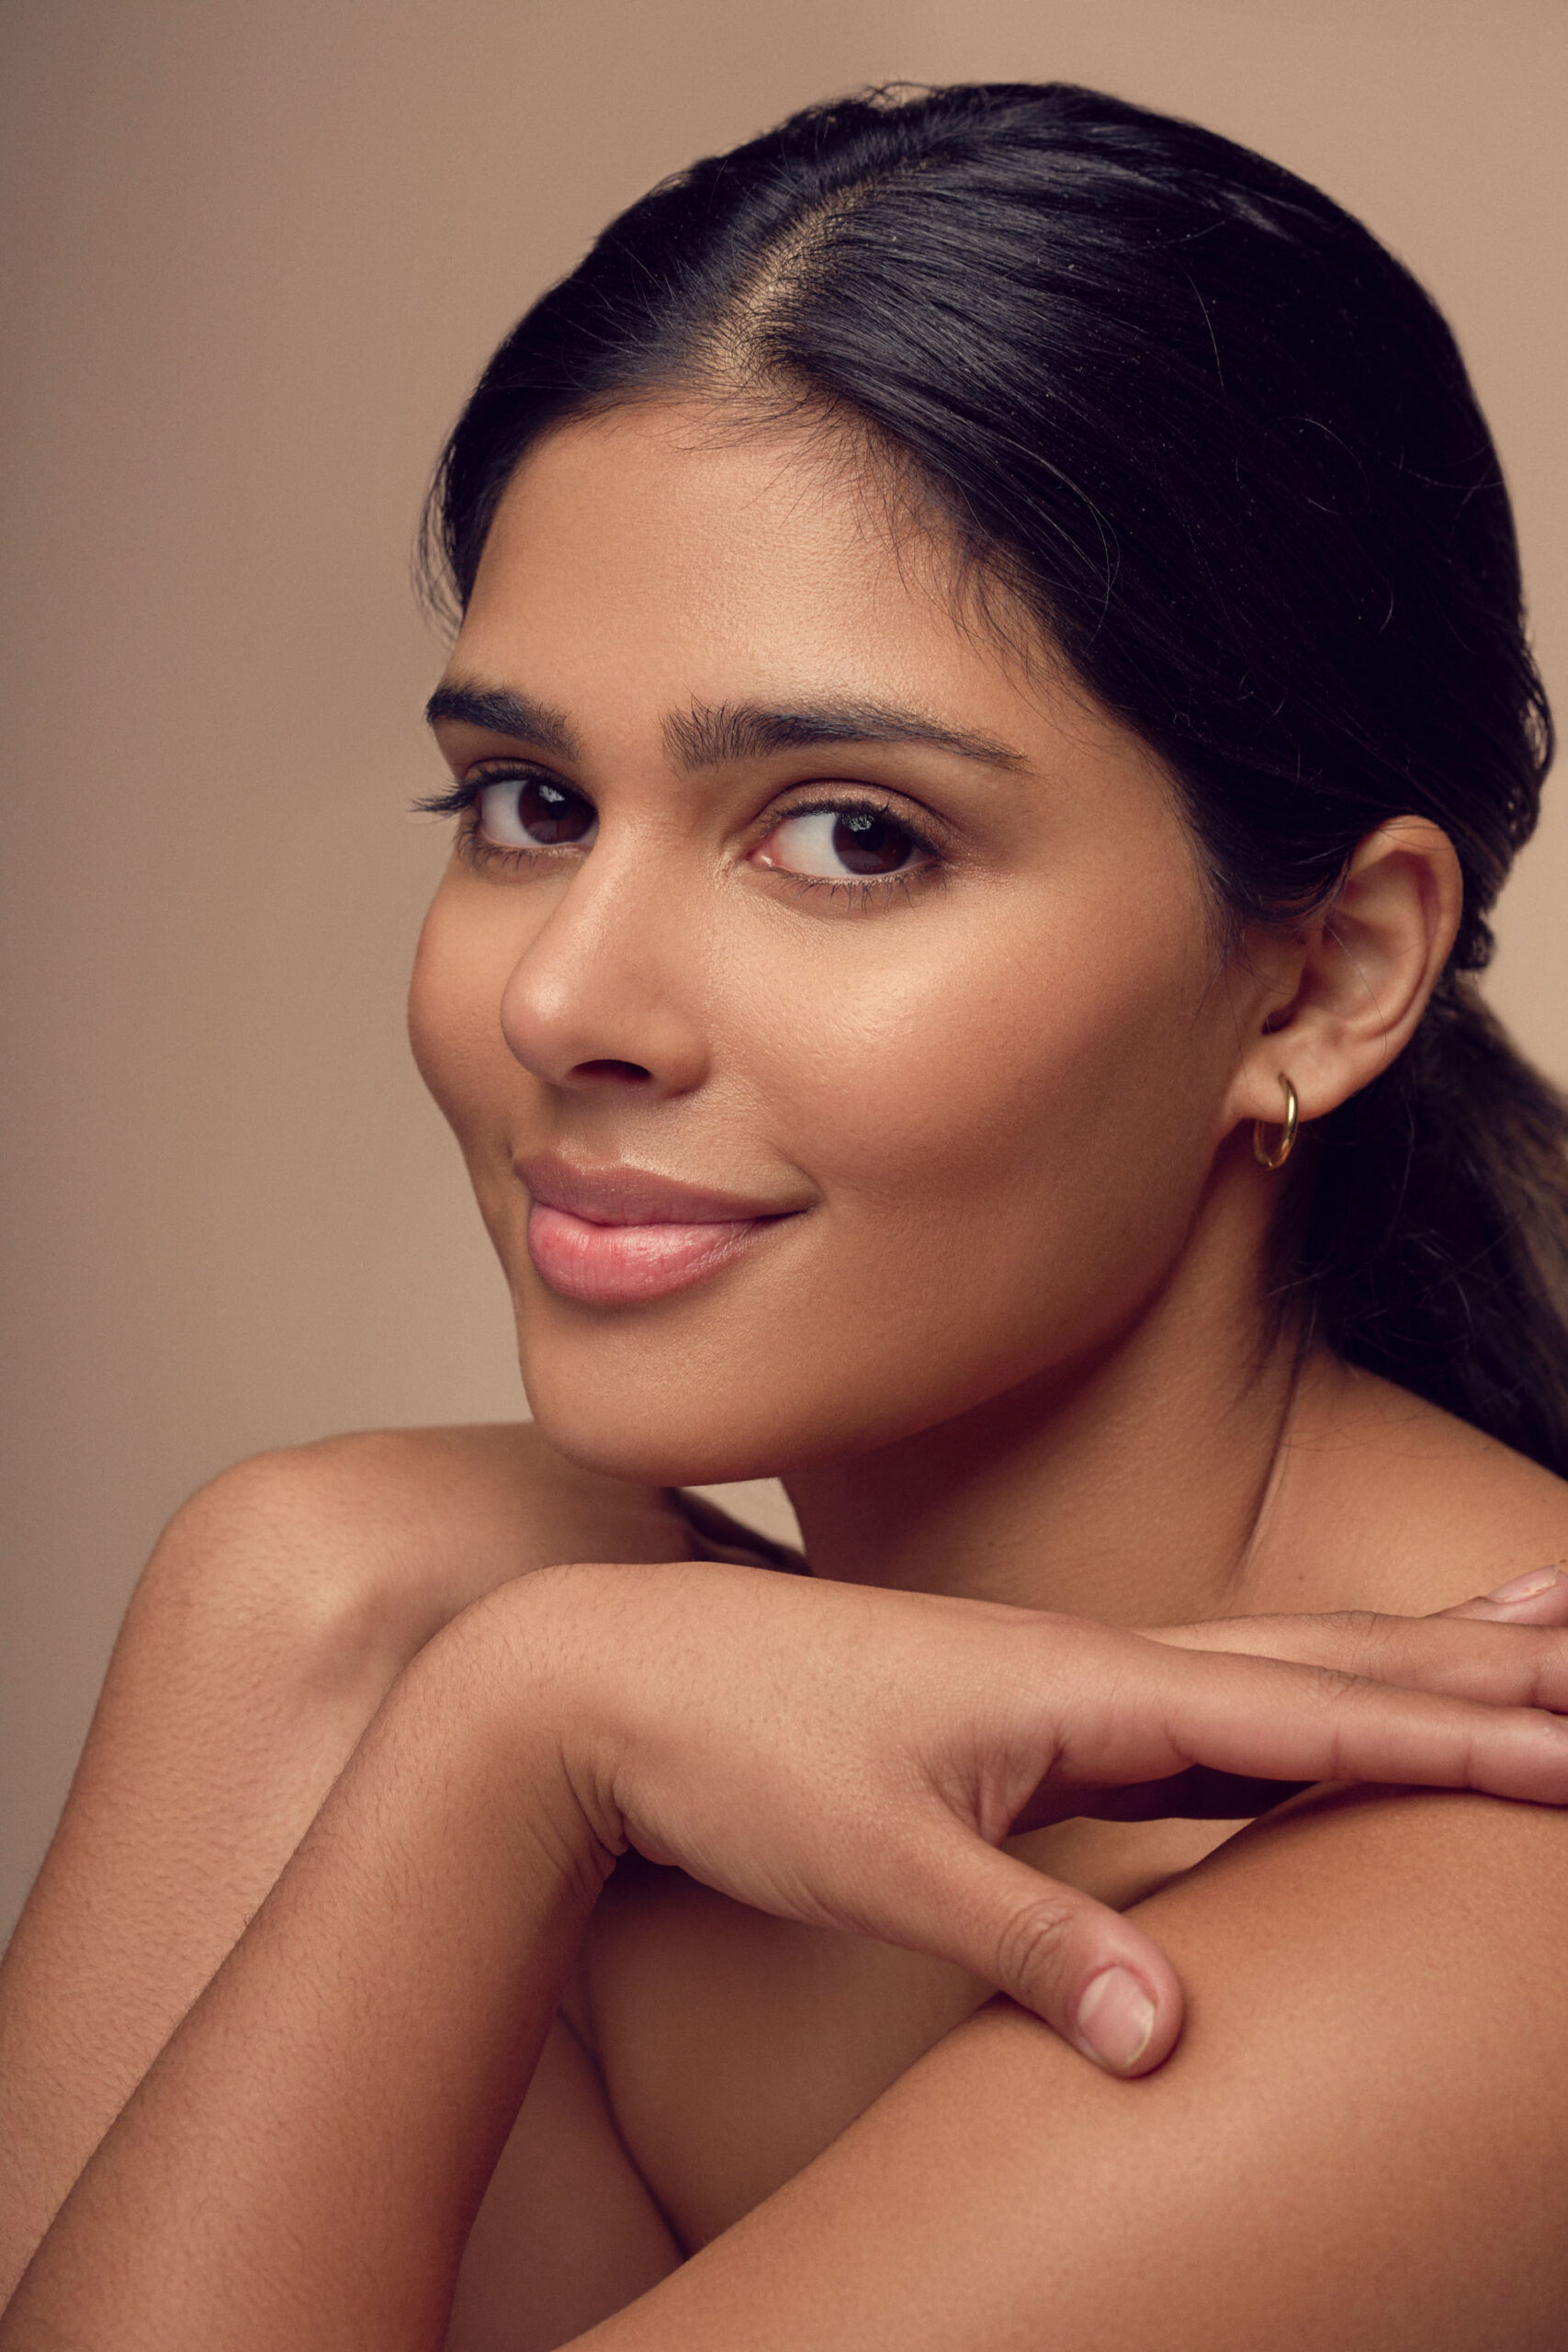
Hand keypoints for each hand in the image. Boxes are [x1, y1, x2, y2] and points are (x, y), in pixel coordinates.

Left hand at [505, 1559, 1567, 2077]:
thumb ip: (1027, 1940)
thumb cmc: (742, 1755)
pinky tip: (1320, 1712)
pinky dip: (1300, 1696)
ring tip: (1520, 1635)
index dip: (1453, 1742)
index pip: (1308, 1714)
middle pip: (1324, 1660)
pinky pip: (1207, 1698)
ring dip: (1405, 1658)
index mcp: (1081, 1686)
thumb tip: (1170, 2037)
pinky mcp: (1030, 1709)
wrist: (614, 1670)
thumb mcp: (878, 1862)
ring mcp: (1066, 1678)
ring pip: (1276, 1662)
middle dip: (1475, 1669)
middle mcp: (1093, 1663)